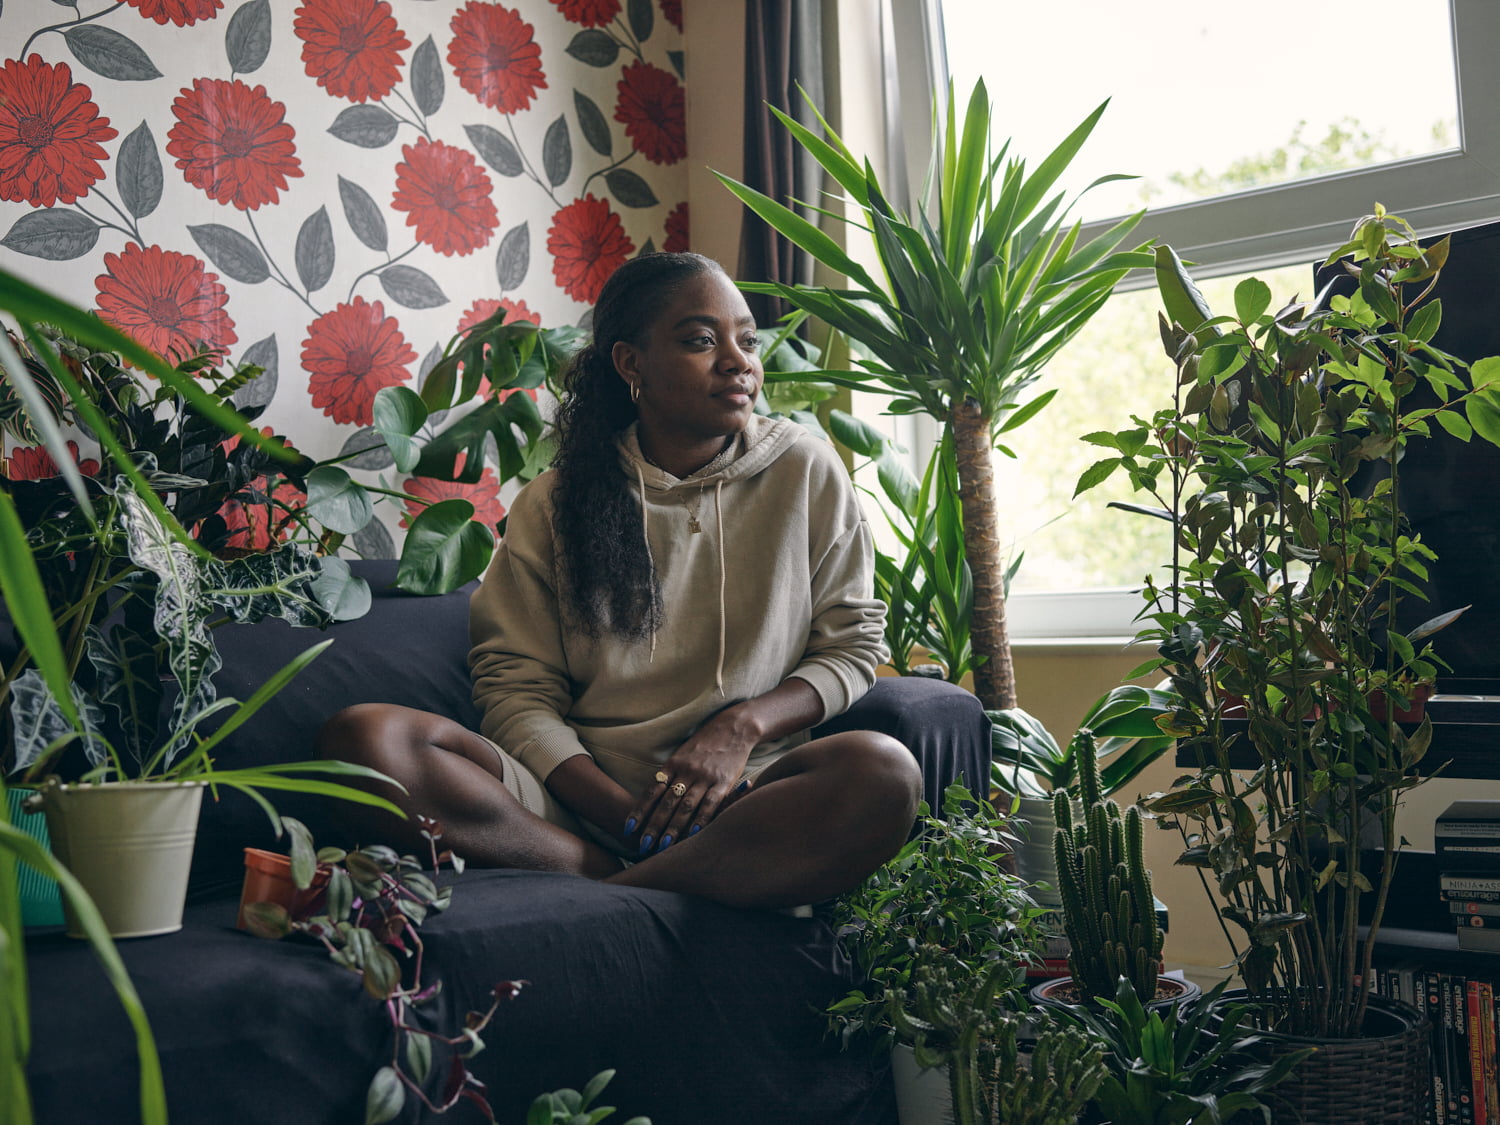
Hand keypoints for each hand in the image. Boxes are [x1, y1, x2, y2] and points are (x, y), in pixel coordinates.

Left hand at [623, 706, 760, 854]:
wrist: (732, 727)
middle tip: (643, 845)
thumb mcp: (683, 754)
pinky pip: (710, 803)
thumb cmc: (705, 744)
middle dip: (654, 826)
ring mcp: (704, 777)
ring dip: (674, 828)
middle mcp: (686, 771)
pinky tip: (694, 834)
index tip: (628, 828)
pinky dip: (702, 820)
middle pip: (666, 802)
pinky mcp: (723, 782)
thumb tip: (652, 796)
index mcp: (673, 764)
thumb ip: (670, 774)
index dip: (639, 810)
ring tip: (664, 846)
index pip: (652, 791)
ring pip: (686, 806)